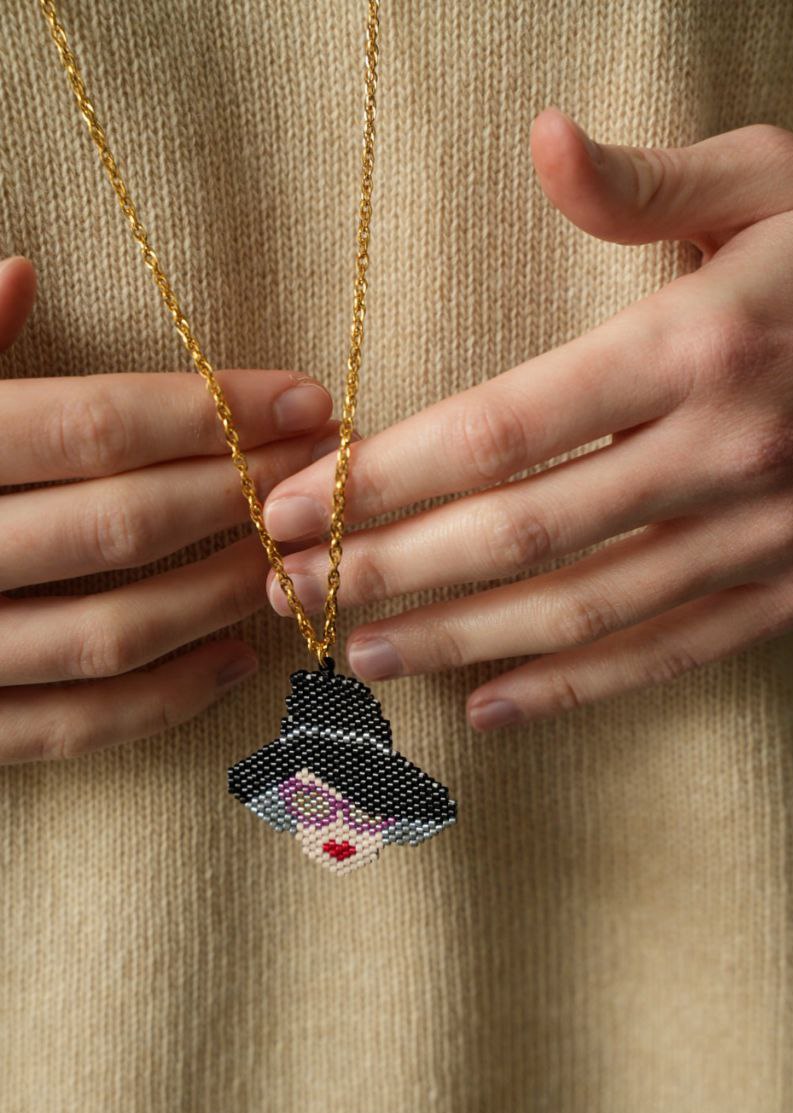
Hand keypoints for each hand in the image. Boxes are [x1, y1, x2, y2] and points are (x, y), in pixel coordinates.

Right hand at [0, 255, 338, 762]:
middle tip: (327, 471)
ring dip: (218, 595)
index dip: (206, 412)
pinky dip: (167, 700)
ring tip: (293, 558)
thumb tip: (19, 272)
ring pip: (111, 631)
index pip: (88, 426)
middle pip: (119, 524)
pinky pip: (78, 725)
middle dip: (237, 493)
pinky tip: (238, 660)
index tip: (304, 397)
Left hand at [261, 111, 792, 729]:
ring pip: (582, 610)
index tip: (297, 505)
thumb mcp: (772, 178)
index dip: (386, 478)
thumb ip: (644, 182)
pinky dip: (575, 688)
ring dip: (457, 637)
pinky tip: (491, 702)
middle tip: (295, 589)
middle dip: (390, 567)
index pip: (502, 429)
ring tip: (361, 650)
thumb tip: (541, 136)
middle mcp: (725, 454)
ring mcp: (764, 536)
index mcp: (698, 347)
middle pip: (521, 533)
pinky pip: (669, 652)